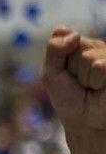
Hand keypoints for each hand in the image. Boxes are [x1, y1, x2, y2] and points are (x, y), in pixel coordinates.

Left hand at [43, 28, 105, 149]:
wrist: (85, 121)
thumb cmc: (69, 98)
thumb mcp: (52, 74)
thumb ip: (55, 50)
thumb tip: (72, 32)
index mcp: (81, 46)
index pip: (67, 37)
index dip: (61, 60)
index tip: (66, 74)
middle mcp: (97, 48)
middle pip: (79, 45)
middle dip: (73, 68)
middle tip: (79, 83)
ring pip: (89, 57)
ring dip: (84, 77)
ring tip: (90, 87)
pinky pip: (101, 65)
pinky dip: (95, 81)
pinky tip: (99, 88)